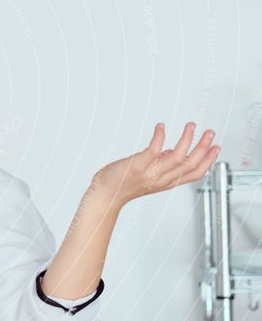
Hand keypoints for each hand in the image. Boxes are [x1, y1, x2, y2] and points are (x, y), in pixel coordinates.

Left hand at [91, 122, 219, 206]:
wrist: (104, 194)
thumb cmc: (122, 184)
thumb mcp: (149, 176)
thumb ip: (161, 165)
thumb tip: (171, 151)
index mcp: (166, 182)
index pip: (195, 174)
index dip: (208, 161)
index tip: (216, 148)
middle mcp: (161, 179)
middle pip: (190, 164)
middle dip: (204, 147)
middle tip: (209, 132)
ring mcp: (150, 172)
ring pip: (178, 157)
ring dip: (187, 139)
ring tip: (191, 126)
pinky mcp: (138, 165)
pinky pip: (153, 149)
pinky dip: (159, 136)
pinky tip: (160, 127)